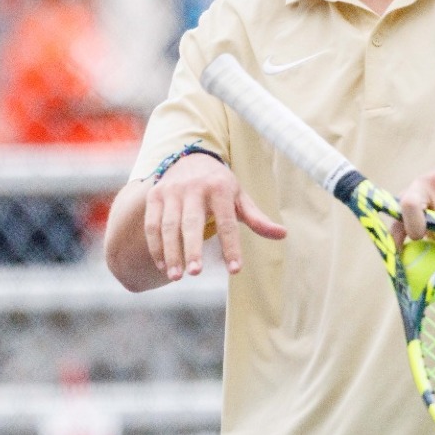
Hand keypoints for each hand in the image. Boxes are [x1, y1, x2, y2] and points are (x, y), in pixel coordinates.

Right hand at [142, 153, 285, 279]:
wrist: (190, 158)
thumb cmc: (220, 185)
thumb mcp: (239, 196)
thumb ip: (257, 218)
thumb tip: (283, 234)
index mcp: (219, 188)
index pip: (227, 221)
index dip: (231, 246)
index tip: (235, 270)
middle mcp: (193, 188)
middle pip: (191, 222)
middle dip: (192, 248)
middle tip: (196, 273)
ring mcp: (171, 191)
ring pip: (168, 225)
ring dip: (171, 252)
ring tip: (177, 277)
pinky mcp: (155, 196)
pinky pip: (152, 224)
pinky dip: (156, 246)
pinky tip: (163, 266)